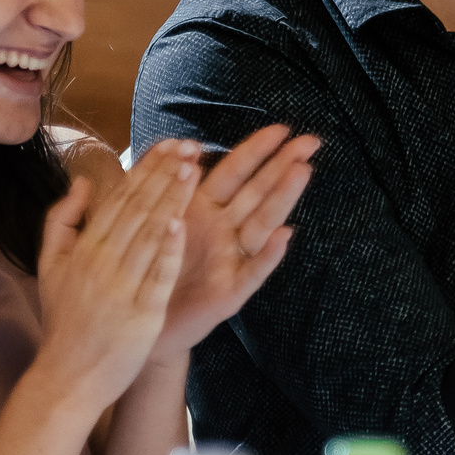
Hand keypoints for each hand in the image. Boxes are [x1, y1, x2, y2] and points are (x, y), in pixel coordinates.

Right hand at [32, 142, 196, 407]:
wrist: (68, 376)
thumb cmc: (64, 320)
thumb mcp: (50, 266)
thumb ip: (62, 221)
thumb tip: (82, 183)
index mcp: (83, 249)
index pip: (119, 199)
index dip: (146, 169)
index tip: (169, 145)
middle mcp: (101, 262)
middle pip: (137, 210)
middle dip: (164, 174)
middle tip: (189, 147)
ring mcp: (121, 287)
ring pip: (149, 235)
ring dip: (171, 200)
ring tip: (192, 169)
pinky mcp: (140, 314)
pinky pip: (157, 276)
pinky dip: (168, 250)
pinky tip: (182, 224)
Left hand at [152, 125, 317, 361]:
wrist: (143, 326)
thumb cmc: (151, 270)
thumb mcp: (150, 219)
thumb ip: (165, 184)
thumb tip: (180, 143)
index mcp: (203, 210)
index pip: (235, 172)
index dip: (256, 150)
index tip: (282, 128)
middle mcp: (223, 231)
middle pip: (257, 192)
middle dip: (284, 165)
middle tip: (311, 142)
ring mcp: (231, 260)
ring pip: (262, 223)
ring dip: (282, 198)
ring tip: (302, 172)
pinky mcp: (230, 293)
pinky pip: (253, 271)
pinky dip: (268, 254)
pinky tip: (284, 236)